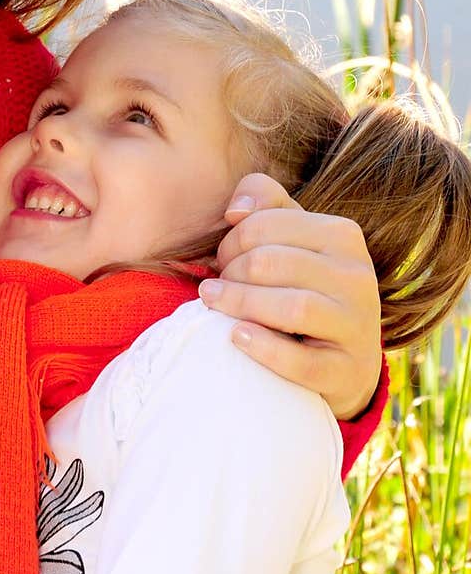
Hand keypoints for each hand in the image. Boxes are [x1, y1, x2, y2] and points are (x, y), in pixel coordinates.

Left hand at [198, 173, 381, 419]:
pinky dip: (264, 348)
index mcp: (343, 235)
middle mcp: (358, 277)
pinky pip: (303, 361)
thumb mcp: (291, 238)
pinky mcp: (349, 370)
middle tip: (214, 288)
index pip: (269, 224)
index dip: (232, 240)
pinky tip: (236, 336)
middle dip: (232, 273)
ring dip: (241, 304)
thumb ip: (265, 203)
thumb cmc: (304, 286)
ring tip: (213, 305)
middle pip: (274, 263)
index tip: (220, 260)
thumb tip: (235, 210)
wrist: (344, 359)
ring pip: (293, 307)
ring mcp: (359, 325)